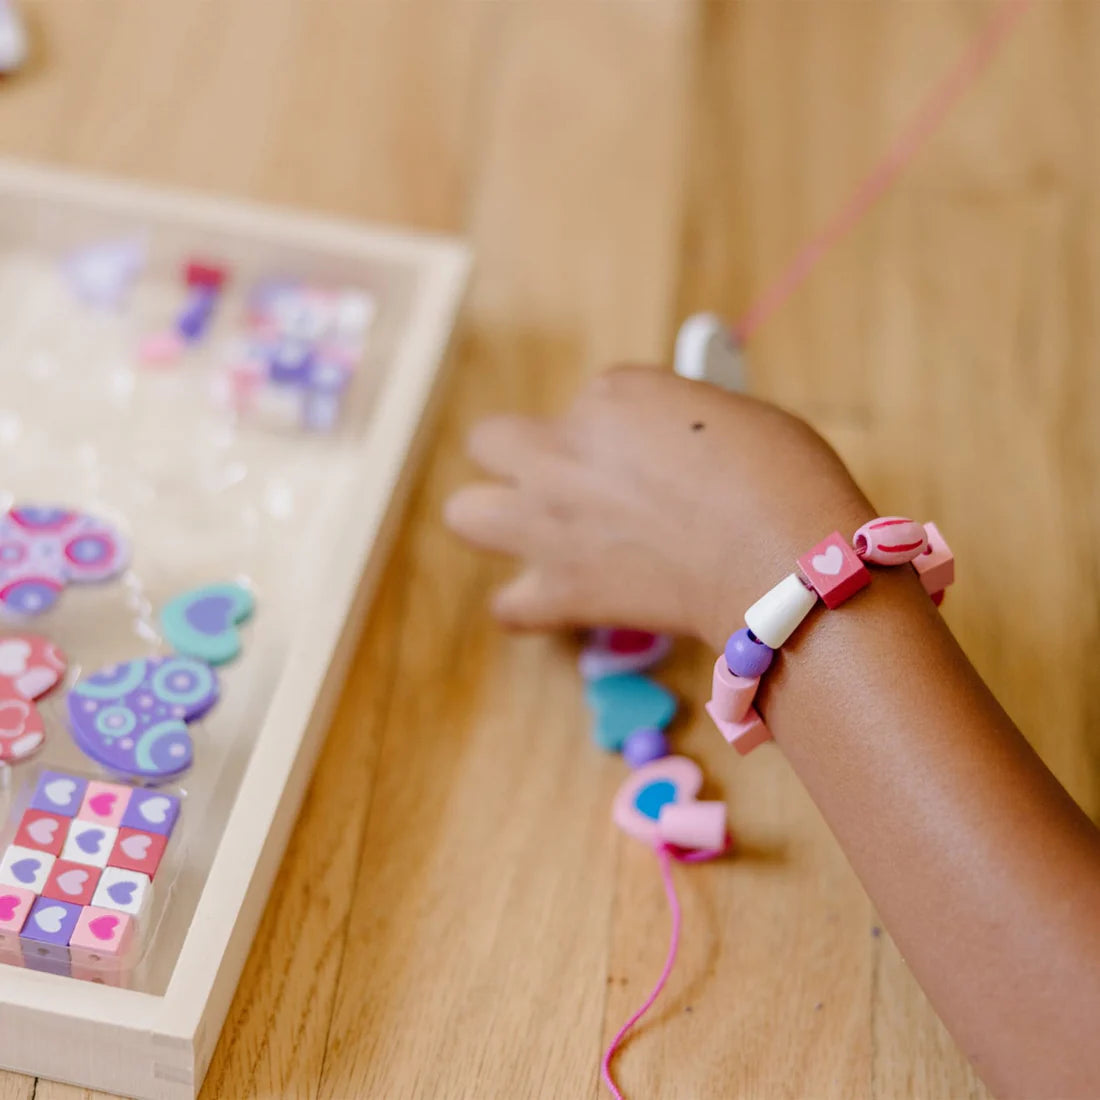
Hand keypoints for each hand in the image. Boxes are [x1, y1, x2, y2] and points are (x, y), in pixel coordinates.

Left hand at [445, 366, 872, 646]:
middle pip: (490, 440)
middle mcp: (563, 453)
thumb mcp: (730, 414)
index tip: (662, 455)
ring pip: (466, 513)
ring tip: (542, 535)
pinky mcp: (562, 591)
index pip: (594, 402)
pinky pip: (508, 606)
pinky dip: (528, 605)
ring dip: (498, 520)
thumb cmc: (780, 477)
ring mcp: (550, 523)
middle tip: (568, 481)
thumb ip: (680, 423)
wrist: (781, 558)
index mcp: (610, 396)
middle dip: (519, 456)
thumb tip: (669, 446)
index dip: (627, 431)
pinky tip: (561, 598)